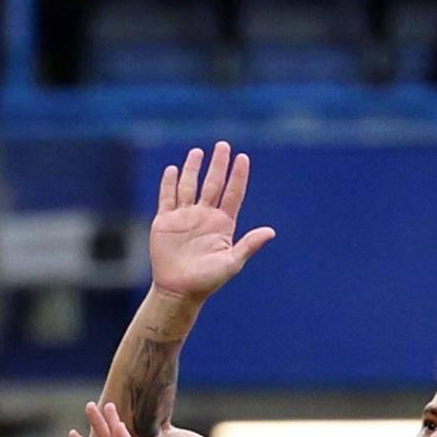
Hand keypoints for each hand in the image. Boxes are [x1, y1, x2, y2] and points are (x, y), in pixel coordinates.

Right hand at [144, 142, 274, 304]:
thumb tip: (271, 232)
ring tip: (198, 152)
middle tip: (223, 145)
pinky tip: (172, 169)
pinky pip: (167, 198)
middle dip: (218, 164)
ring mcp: (184, 217)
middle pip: (213, 184)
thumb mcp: (232, 263)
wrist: (178, 291)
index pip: (233, 193)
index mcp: (223, 223)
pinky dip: (168, 183)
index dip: (238, 176)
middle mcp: (205, 216)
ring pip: (189, 186)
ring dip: (193, 169)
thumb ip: (249, 245)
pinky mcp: (165, 222)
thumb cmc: (207, 280)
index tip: (242, 158)